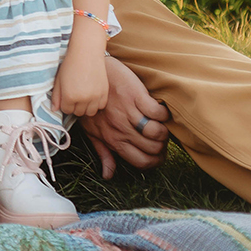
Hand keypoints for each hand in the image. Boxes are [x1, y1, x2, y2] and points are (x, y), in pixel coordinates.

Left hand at [54, 42, 109, 116]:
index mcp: (70, 96)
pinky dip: (96, 103)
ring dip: (86, 107)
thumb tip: (54, 109)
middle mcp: (83, 99)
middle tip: (74, 95)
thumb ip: (56, 97)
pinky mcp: (105, 92)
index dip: (65, 104)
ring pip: (90, 112)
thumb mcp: (58, 80)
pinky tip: (92, 95)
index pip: (66, 110)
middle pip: (78, 113)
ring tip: (83, 96)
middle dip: (75, 106)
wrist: (86, 52)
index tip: (66, 96)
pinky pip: (101, 106)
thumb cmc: (70, 64)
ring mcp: (96, 97)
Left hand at [78, 54, 170, 176]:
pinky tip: (159, 110)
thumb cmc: (91, 106)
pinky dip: (163, 113)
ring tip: (160, 125)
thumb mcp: (92, 132)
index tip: (158, 155)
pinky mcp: (136, 96)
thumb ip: (103, 153)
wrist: (88, 75)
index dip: (154, 162)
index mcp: (113, 140)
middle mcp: (121, 129)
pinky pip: (157, 112)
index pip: (140, 162)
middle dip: (161, 147)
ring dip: (163, 131)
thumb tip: (108, 175)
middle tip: (160, 139)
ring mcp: (129, 112)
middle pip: (152, 149)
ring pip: (157, 132)